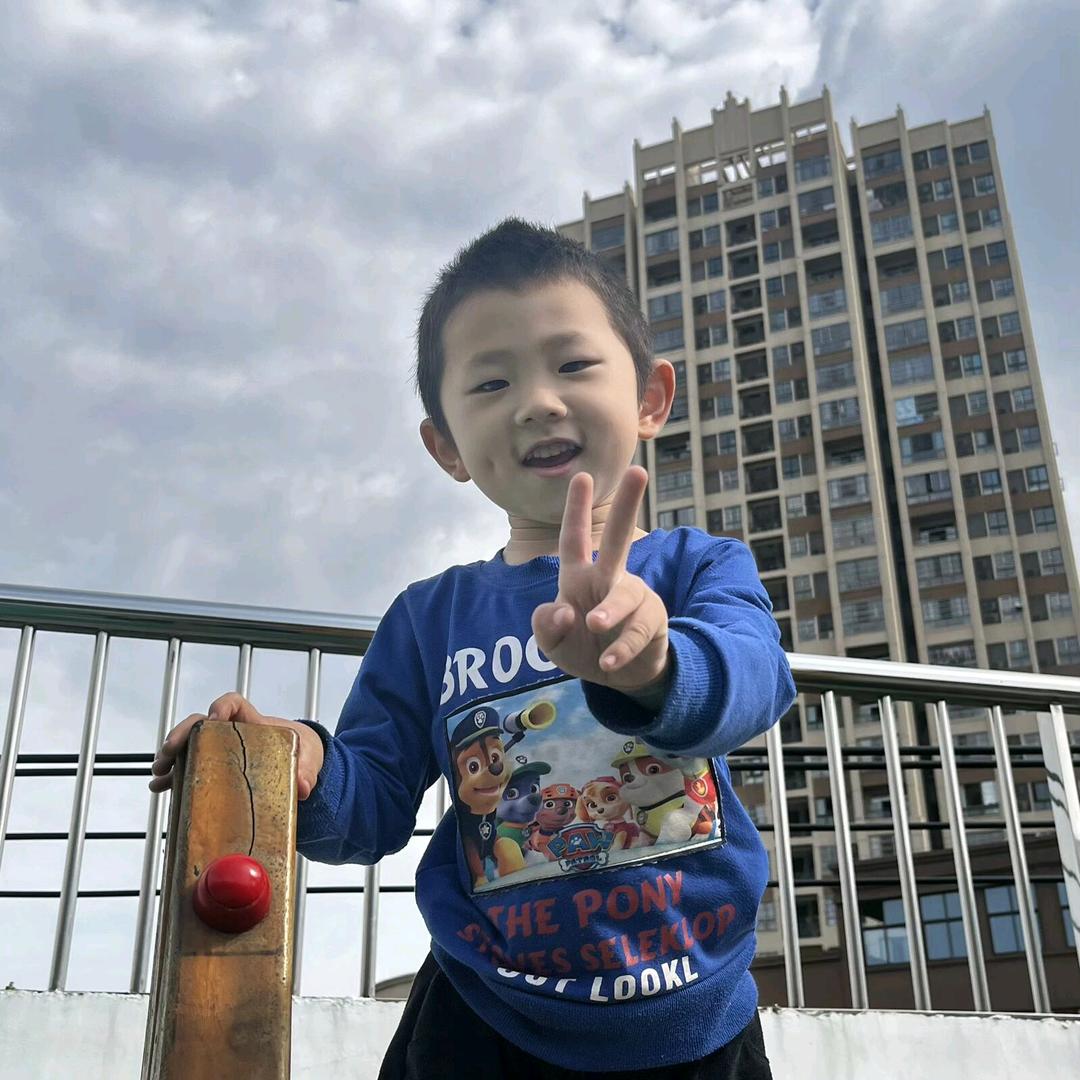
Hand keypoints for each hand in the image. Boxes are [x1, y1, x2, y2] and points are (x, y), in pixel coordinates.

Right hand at [148, 692, 325, 800]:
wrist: (301, 764)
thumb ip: (307, 771)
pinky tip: (161, 787)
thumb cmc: (303, 752)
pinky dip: (173, 777)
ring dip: (171, 756)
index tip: (213, 719)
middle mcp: (231, 733)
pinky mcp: (215, 770)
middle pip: (200, 724)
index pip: (233, 703)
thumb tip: (304, 787)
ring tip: (159, 773)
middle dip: (182, 734)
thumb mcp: (309, 759)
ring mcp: (220, 751)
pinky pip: (189, 769)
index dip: (220, 706)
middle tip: (169, 751)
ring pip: (189, 746)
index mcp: (253, 723)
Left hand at [531, 466, 669, 701]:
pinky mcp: (652, 621)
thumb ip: (545, 627)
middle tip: (639, 471)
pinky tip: (607, 663)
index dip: (576, 509)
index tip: (582, 476)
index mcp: (579, 577)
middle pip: (619, 538)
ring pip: (625, 594)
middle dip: (627, 505)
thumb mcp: (552, 643)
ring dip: (610, 609)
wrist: (618, 678)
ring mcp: (634, 597)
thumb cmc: (581, 649)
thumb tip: (564, 611)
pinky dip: (620, 648)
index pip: (574, 538)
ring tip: (595, 624)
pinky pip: (637, 630)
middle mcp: (608, 579)